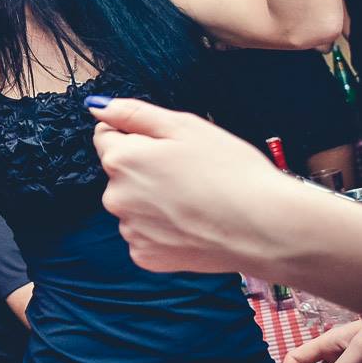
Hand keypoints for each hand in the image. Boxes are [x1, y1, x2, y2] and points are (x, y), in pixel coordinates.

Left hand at [89, 97, 291, 273]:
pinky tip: (191, 223)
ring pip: (133, 205)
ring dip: (152, 200)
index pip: (106, 136)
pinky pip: (145, 234)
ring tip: (194, 200)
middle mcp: (115, 196)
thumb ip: (134, 113)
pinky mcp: (144, 256)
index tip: (166, 144)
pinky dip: (162, 230)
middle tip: (188, 172)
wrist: (264, 228)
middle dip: (144, 168)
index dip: (137, 135)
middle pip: (120, 173)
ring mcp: (129, 229)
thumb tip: (98, 106)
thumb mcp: (184, 126)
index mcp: (121, 160)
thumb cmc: (230, 172)